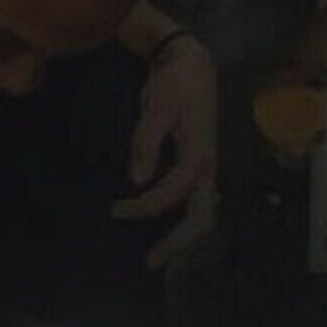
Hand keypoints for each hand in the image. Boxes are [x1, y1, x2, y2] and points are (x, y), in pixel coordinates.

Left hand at [115, 30, 219, 267]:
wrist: (191, 64)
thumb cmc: (174, 84)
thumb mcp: (155, 107)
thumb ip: (146, 143)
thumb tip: (137, 180)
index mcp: (200, 153)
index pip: (175, 191)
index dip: (147, 205)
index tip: (117, 209)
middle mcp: (208, 166)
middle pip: (202, 215)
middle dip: (179, 242)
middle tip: (151, 262)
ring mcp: (206, 167)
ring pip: (202, 212)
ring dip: (182, 237)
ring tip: (160, 257)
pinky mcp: (199, 166)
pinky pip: (195, 202)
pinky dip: (182, 221)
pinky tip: (166, 233)